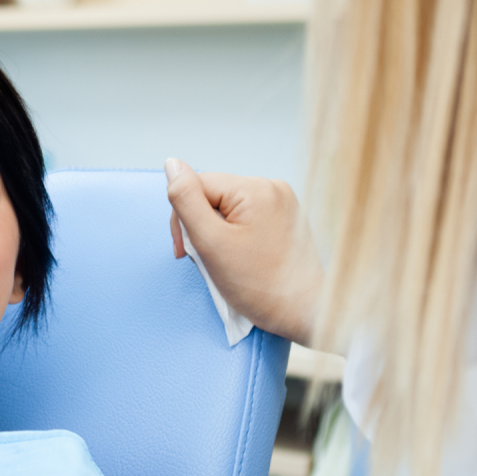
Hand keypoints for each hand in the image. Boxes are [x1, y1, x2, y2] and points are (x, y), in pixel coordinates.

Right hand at [165, 160, 325, 347]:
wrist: (305, 311)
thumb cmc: (260, 285)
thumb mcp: (211, 242)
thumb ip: (186, 200)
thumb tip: (172, 164)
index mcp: (255, 189)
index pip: (196, 186)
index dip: (182, 218)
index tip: (188, 251)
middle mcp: (272, 187)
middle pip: (211, 196)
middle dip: (201, 226)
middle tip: (207, 260)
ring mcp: (282, 202)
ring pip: (225, 207)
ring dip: (216, 233)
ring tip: (226, 261)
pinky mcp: (285, 217)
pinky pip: (244, 217)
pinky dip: (233, 236)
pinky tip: (240, 257)